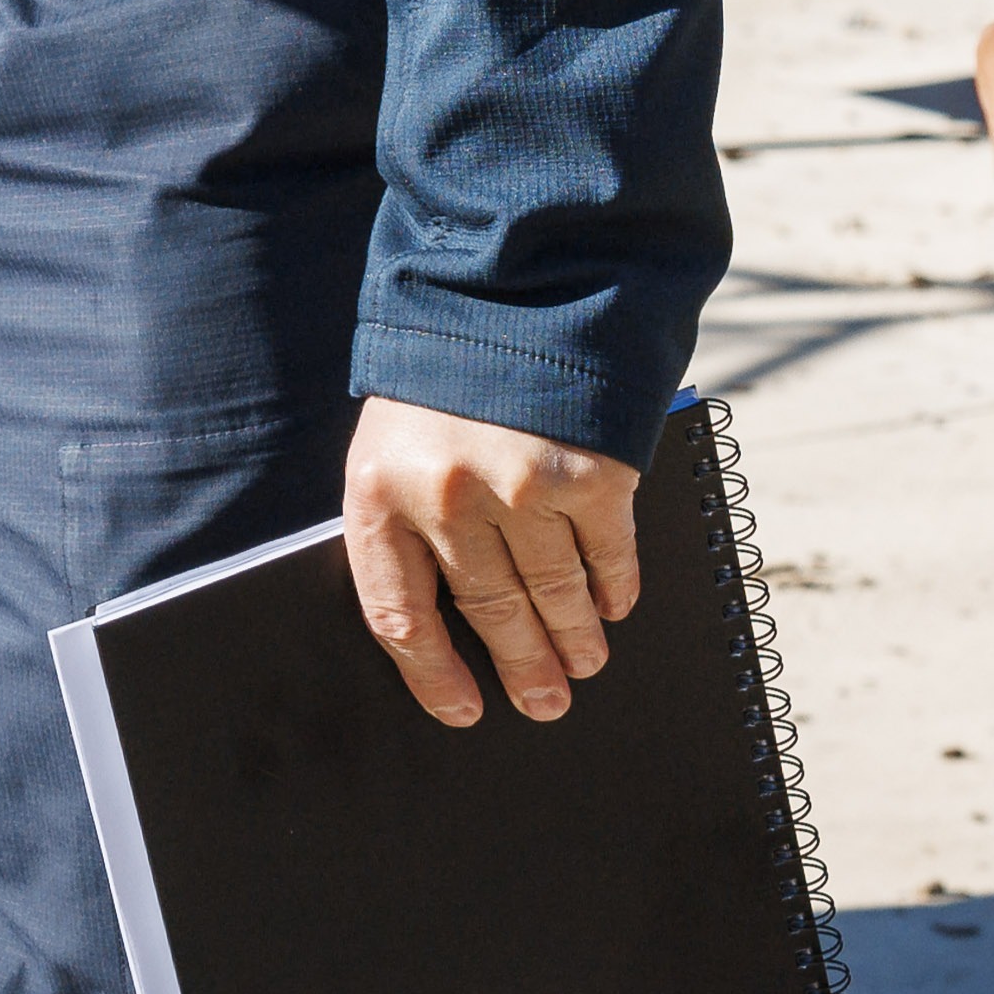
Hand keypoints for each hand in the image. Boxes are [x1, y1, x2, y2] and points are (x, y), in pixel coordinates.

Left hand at [345, 401, 643, 731]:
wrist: (513, 282)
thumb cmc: (442, 373)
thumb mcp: (396, 436)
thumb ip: (410, 514)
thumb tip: (447, 618)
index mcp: (380, 489)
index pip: (400, 614)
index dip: (433, 675)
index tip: (464, 712)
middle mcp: (448, 496)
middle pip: (488, 612)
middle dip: (521, 667)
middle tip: (545, 704)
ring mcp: (522, 486)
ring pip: (552, 595)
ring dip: (573, 641)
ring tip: (584, 667)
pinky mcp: (590, 472)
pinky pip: (607, 554)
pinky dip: (614, 587)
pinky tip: (614, 606)